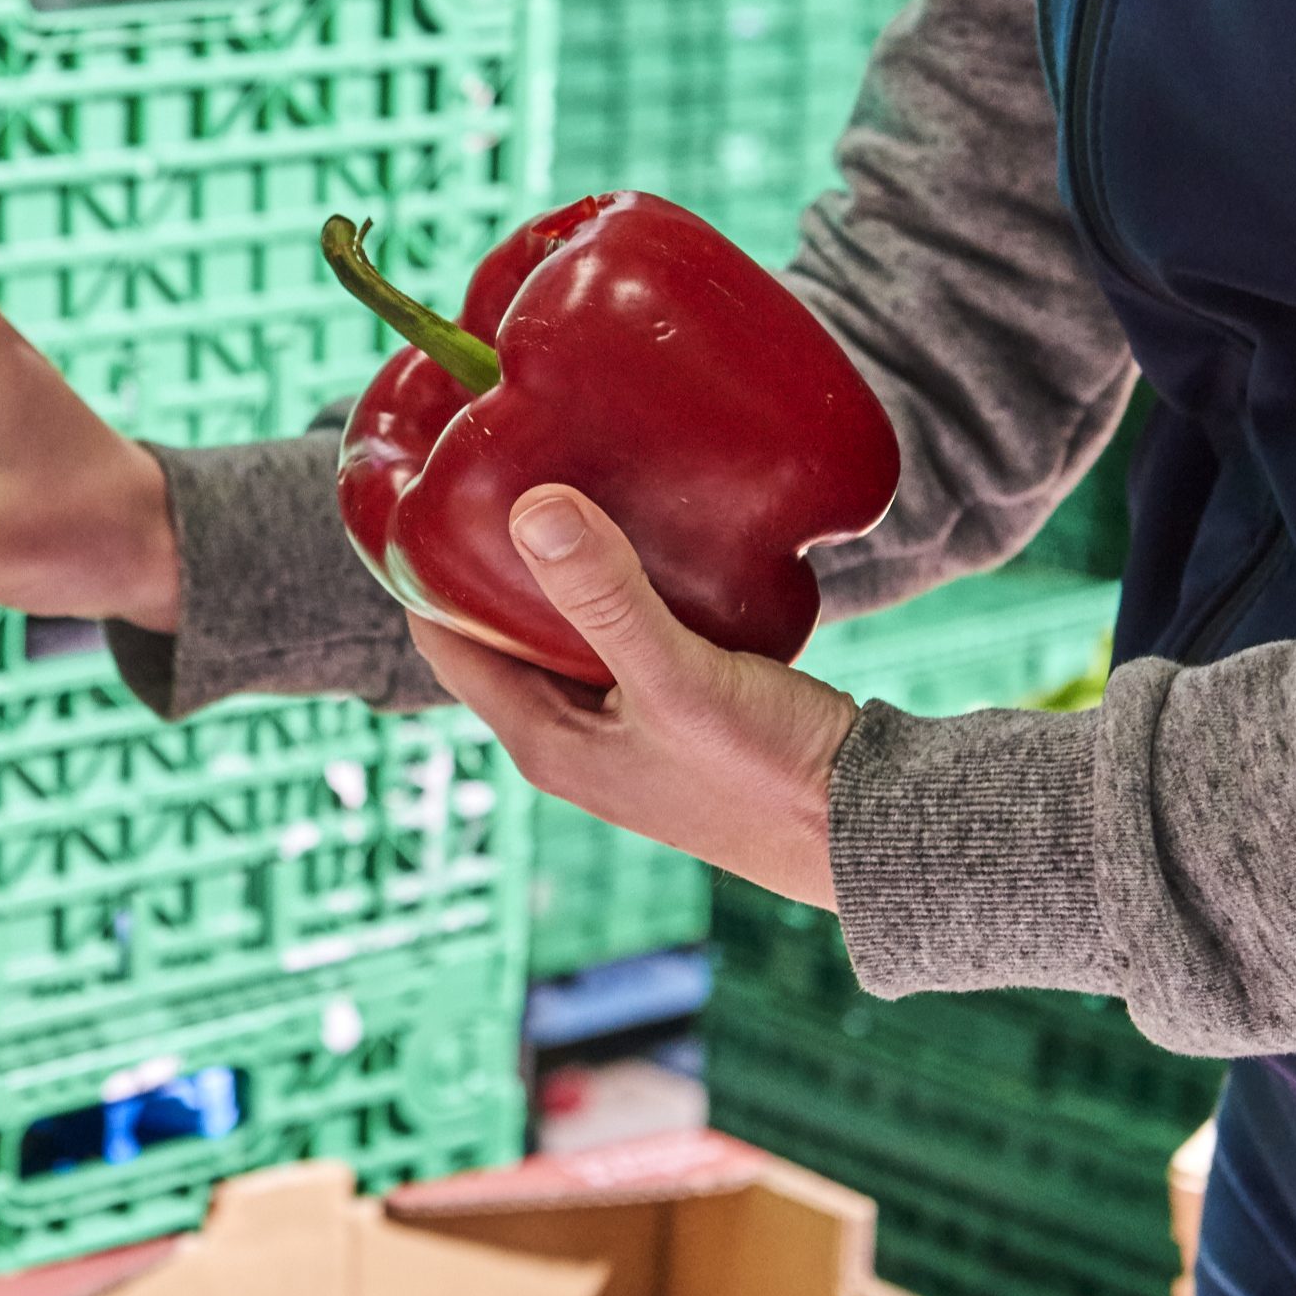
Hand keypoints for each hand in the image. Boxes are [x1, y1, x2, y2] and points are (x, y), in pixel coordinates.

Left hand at [408, 484, 857, 907]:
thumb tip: (531, 508)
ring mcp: (623, 726)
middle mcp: (571, 737)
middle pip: (498, 629)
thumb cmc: (769, 775)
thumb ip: (606, 597)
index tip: (426, 487)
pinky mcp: (676, 709)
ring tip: (565, 478)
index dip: (424, 567)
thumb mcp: (680, 678)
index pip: (443, 641)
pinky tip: (646, 531)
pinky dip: (619, 584)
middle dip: (489, 557)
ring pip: (564, 628)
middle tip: (497, 464)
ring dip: (560, 568)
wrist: (871, 830)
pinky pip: (623, 632)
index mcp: (544, 740)